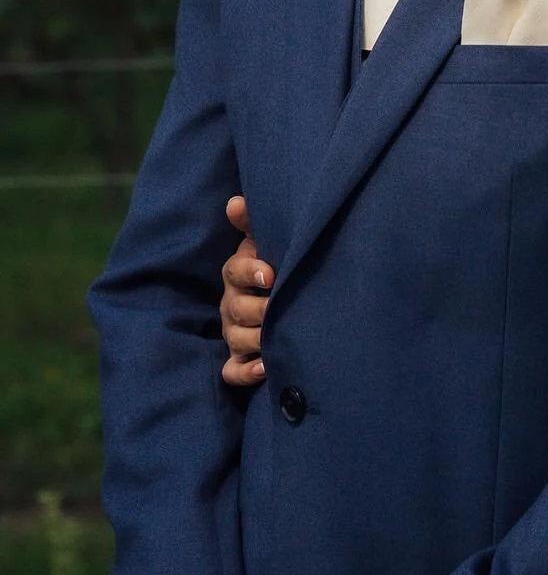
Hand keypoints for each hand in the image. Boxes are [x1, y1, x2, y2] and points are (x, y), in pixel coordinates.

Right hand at [221, 194, 271, 386]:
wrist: (287, 296)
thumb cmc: (277, 265)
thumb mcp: (266, 241)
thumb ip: (253, 224)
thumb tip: (236, 202)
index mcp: (239, 274)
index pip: (235, 272)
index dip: (250, 271)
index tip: (271, 274)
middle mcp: (233, 305)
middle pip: (235, 309)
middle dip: (255, 310)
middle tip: (276, 311)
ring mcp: (235, 332)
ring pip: (236, 339)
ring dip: (255, 340)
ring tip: (275, 341)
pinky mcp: (240, 359)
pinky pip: (233, 372)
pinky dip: (247, 372)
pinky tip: (266, 369)